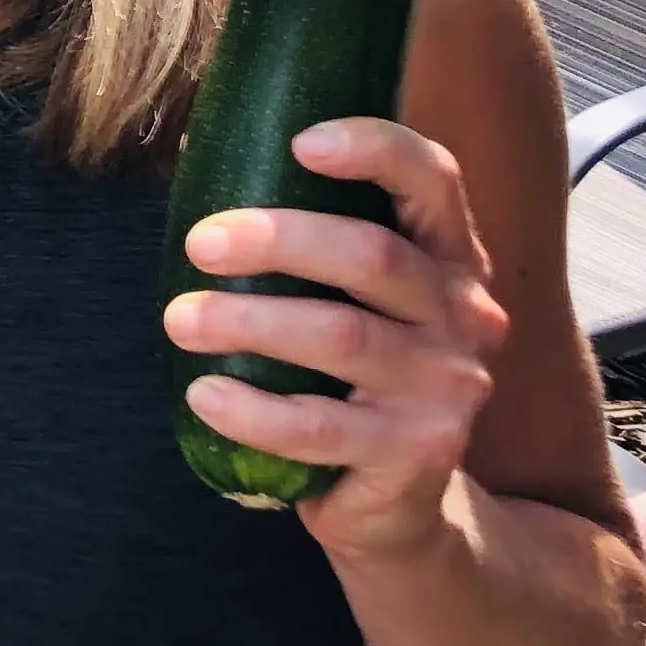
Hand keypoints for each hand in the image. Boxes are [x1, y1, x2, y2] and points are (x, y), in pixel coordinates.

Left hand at [165, 116, 507, 569]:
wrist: (398, 502)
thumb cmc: (347, 378)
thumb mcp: (348, 299)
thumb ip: (306, 235)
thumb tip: (192, 148)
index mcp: (450, 256)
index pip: (433, 179)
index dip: (374, 149)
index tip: (299, 142)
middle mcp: (464, 314)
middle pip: (374, 255)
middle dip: (278, 240)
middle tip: (199, 243)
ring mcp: (450, 387)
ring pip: (342, 336)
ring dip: (249, 322)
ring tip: (180, 319)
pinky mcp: (419, 454)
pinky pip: (323, 426)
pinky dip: (254, 411)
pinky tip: (205, 396)